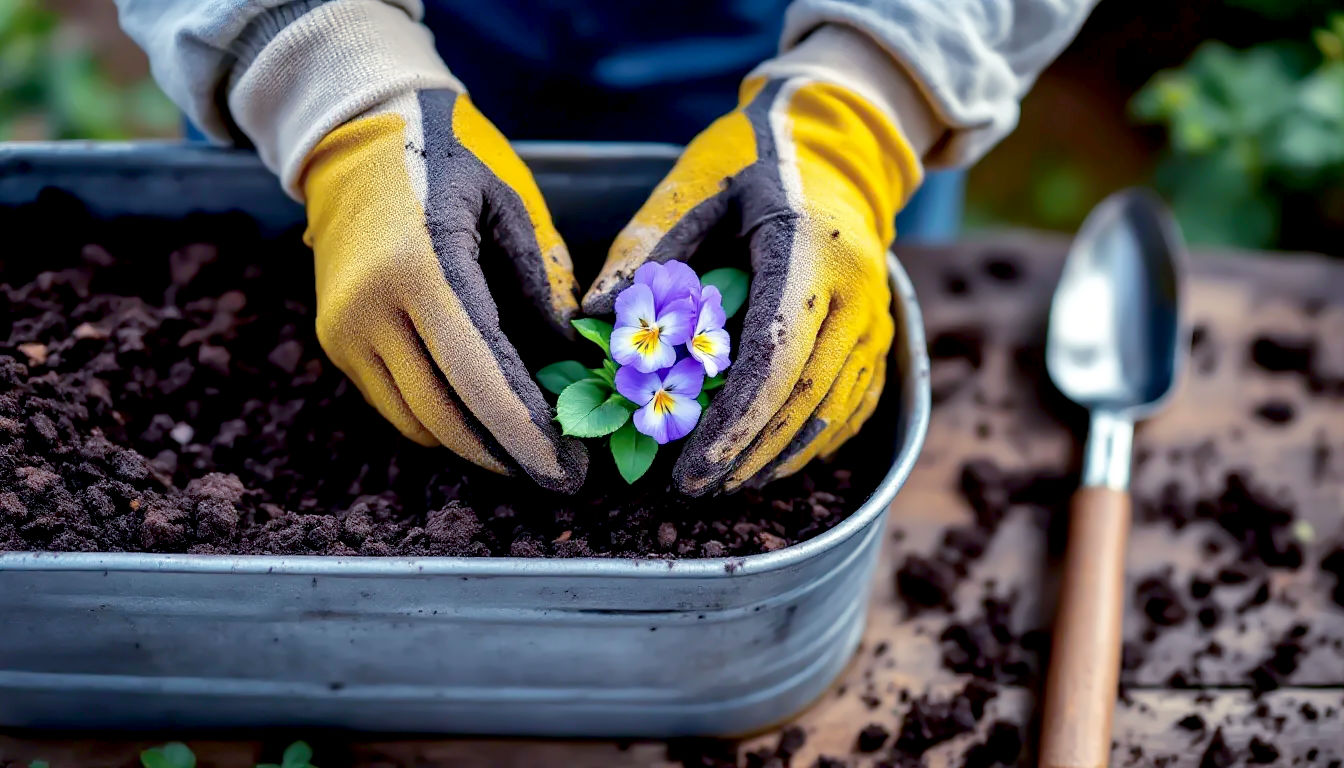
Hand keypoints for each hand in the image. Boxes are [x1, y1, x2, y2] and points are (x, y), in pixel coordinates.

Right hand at [303, 89, 586, 492]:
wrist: (356, 137)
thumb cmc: (451, 161)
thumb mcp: (509, 210)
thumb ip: (538, 290)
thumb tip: (569, 364)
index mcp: (422, 269)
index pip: (481, 378)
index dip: (527, 433)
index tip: (569, 470)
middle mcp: (371, 309)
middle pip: (446, 416)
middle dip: (507, 456)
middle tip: (560, 477)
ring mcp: (344, 329)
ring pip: (417, 422)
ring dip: (475, 445)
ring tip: (529, 449)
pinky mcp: (334, 340)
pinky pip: (394, 404)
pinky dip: (441, 420)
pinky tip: (483, 417)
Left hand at [583, 77, 921, 494]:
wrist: (840, 149)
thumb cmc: (756, 165)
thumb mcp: (697, 192)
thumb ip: (647, 251)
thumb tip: (589, 318)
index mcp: (810, 255)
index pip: (773, 359)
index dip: (733, 423)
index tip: (689, 467)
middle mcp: (857, 297)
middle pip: (802, 400)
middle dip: (745, 455)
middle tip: (691, 490)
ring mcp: (878, 324)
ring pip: (830, 416)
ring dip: (775, 460)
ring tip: (720, 485)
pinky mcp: (882, 343)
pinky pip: (850, 412)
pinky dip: (807, 446)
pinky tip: (764, 464)